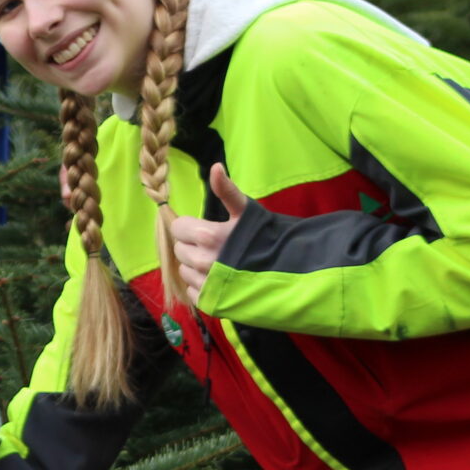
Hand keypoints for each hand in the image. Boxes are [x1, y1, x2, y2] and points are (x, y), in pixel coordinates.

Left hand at [164, 163, 253, 303]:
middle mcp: (202, 261)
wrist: (292, 273)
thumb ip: (226, 190)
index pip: (177, 228)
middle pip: (179, 249)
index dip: (189, 226)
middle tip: (214, 245)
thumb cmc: (267, 237)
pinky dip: (201, 285)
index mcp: (207, 235)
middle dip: (192, 245)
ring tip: (219, 262)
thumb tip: (215, 167)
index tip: (204, 228)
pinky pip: (192, 291)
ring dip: (195, 266)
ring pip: (184, 271)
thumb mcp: (247, 210)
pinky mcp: (210, 303)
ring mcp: (206, 284)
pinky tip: (219, 279)